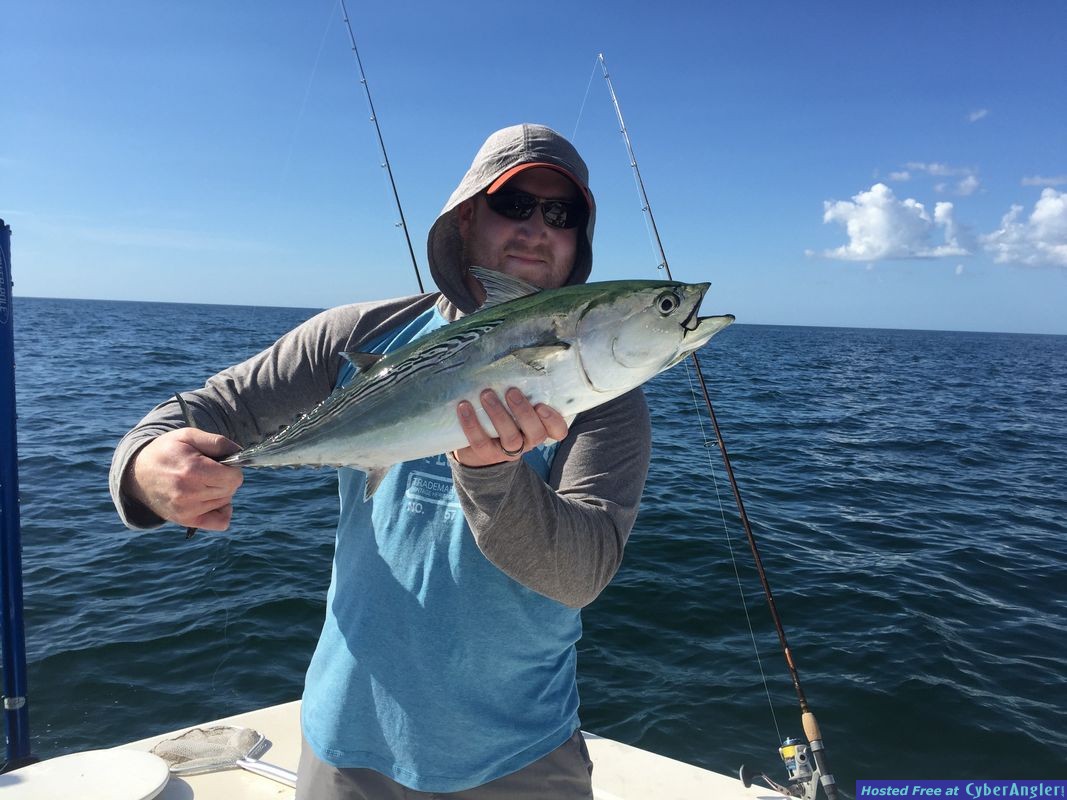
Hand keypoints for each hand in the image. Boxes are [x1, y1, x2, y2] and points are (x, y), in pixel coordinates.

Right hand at [122, 428, 242, 529]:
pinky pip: (220, 523)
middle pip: (231, 489)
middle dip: (227, 478)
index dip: (232, 467)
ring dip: (221, 492)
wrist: (138, 474)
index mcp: (192, 471)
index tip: (221, 463)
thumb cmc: (166, 451)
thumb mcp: (188, 435)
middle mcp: (189, 494)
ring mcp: (187, 510)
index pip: (234, 477)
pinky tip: (213, 500)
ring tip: (203, 482)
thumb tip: (240, 453)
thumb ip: (217, 441)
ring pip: (225, 502)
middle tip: (211, 471)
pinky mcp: (186, 520)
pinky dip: (223, 512)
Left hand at [452, 387, 568, 466]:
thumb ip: (521, 388)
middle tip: (511, 391)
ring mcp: (508, 451)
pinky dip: (472, 424)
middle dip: (524, 412)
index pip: (558, 430)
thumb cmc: (503, 414)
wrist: (478, 444)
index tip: (542, 405)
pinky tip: (464, 406)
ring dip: (498, 415)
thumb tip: (515, 352)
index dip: (554, 420)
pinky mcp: (487, 454)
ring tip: (486, 394)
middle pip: (535, 433)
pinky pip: (480, 442)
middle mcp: (528, 441)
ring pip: (511, 438)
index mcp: (540, 427)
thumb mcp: (514, 403)